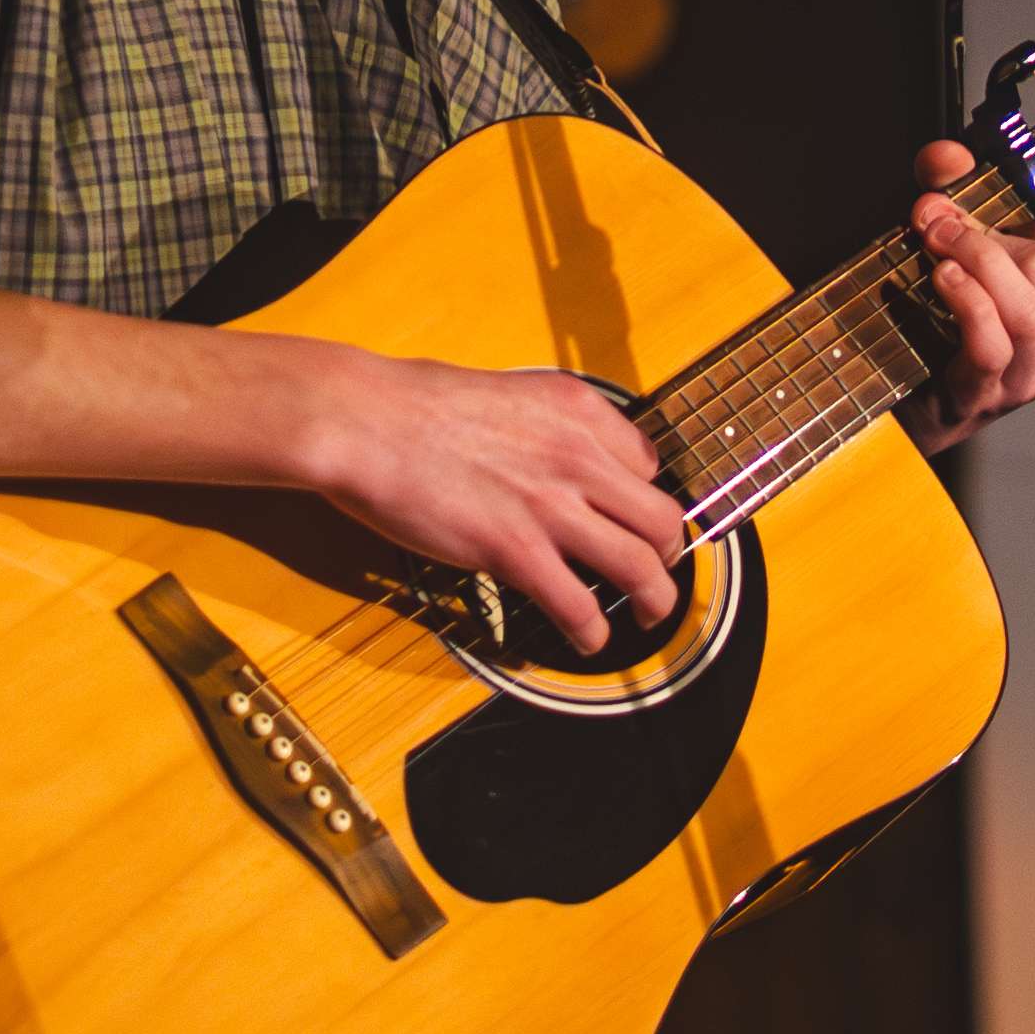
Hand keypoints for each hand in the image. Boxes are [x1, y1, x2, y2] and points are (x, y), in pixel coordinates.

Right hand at [298, 347, 690, 656]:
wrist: (366, 422)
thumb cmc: (415, 404)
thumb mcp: (508, 393)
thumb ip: (546, 427)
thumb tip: (557, 458)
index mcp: (578, 410)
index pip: (647, 464)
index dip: (642, 499)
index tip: (632, 520)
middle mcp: (578, 456)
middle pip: (662, 519)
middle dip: (668, 555)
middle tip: (657, 573)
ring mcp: (551, 506)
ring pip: (641, 566)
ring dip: (654, 600)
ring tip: (646, 616)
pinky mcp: (516, 551)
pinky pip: (578, 607)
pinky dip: (591, 633)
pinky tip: (585, 640)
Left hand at [905, 140, 1034, 453]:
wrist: (899, 399)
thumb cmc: (937, 318)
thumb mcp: (953, 245)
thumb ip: (951, 191)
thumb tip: (949, 158)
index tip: (999, 212)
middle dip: (987, 232)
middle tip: (937, 225)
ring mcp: (1029, 377)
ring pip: (1026, 306)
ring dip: (975, 260)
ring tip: (937, 248)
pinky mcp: (987, 395)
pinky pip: (991, 343)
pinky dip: (965, 300)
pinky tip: (942, 279)